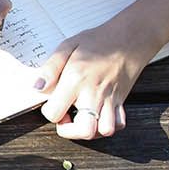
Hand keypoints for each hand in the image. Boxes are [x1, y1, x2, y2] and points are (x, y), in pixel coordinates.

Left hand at [36, 18, 157, 139]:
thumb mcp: (67, 46)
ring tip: (81, 118)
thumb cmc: (98, 41)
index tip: (51, 104)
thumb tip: (38, 87)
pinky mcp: (121, 101)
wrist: (130, 37)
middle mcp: (94, 93)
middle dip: (70, 132)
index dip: (49, 112)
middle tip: (65, 118)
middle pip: (85, 130)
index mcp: (76, 80)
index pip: (55, 112)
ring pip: (104, 131)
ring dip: (90, 131)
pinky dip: (107, 126)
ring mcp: (110, 99)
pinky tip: (97, 115)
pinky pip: (118, 124)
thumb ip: (50, 68)